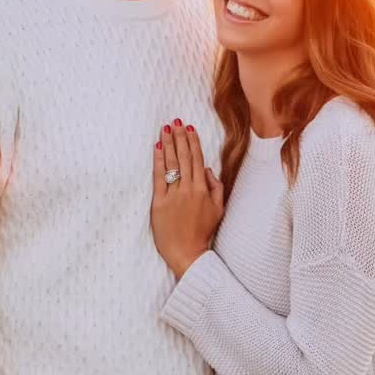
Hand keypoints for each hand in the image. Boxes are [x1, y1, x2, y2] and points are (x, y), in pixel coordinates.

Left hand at [151, 120, 224, 279]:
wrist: (188, 253)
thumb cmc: (203, 233)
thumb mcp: (218, 210)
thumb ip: (216, 187)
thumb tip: (207, 170)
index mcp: (203, 189)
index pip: (197, 159)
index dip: (193, 142)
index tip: (189, 128)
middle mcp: (189, 188)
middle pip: (184, 157)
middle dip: (180, 137)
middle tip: (176, 122)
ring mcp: (174, 194)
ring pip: (171, 163)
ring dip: (168, 144)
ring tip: (165, 129)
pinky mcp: (160, 202)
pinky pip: (159, 177)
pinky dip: (158, 161)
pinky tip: (156, 148)